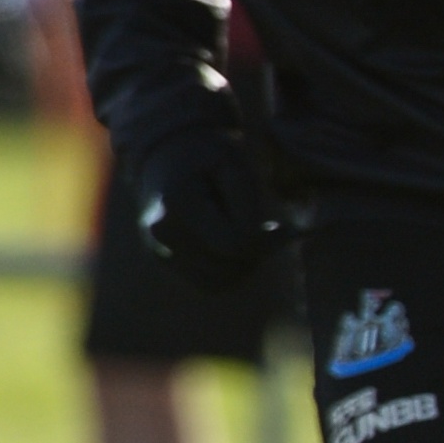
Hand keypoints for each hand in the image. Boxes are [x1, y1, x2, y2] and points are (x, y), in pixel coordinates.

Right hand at [134, 127, 283, 290]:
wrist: (165, 160)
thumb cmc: (208, 159)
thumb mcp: (234, 167)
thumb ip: (251, 206)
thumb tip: (284, 238)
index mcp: (177, 204)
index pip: (234, 244)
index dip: (263, 238)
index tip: (274, 225)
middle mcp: (161, 235)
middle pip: (228, 269)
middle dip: (255, 253)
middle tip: (264, 228)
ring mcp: (159, 252)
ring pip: (220, 283)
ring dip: (244, 264)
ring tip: (245, 233)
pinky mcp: (165, 263)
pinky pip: (209, 283)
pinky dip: (229, 270)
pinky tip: (232, 244)